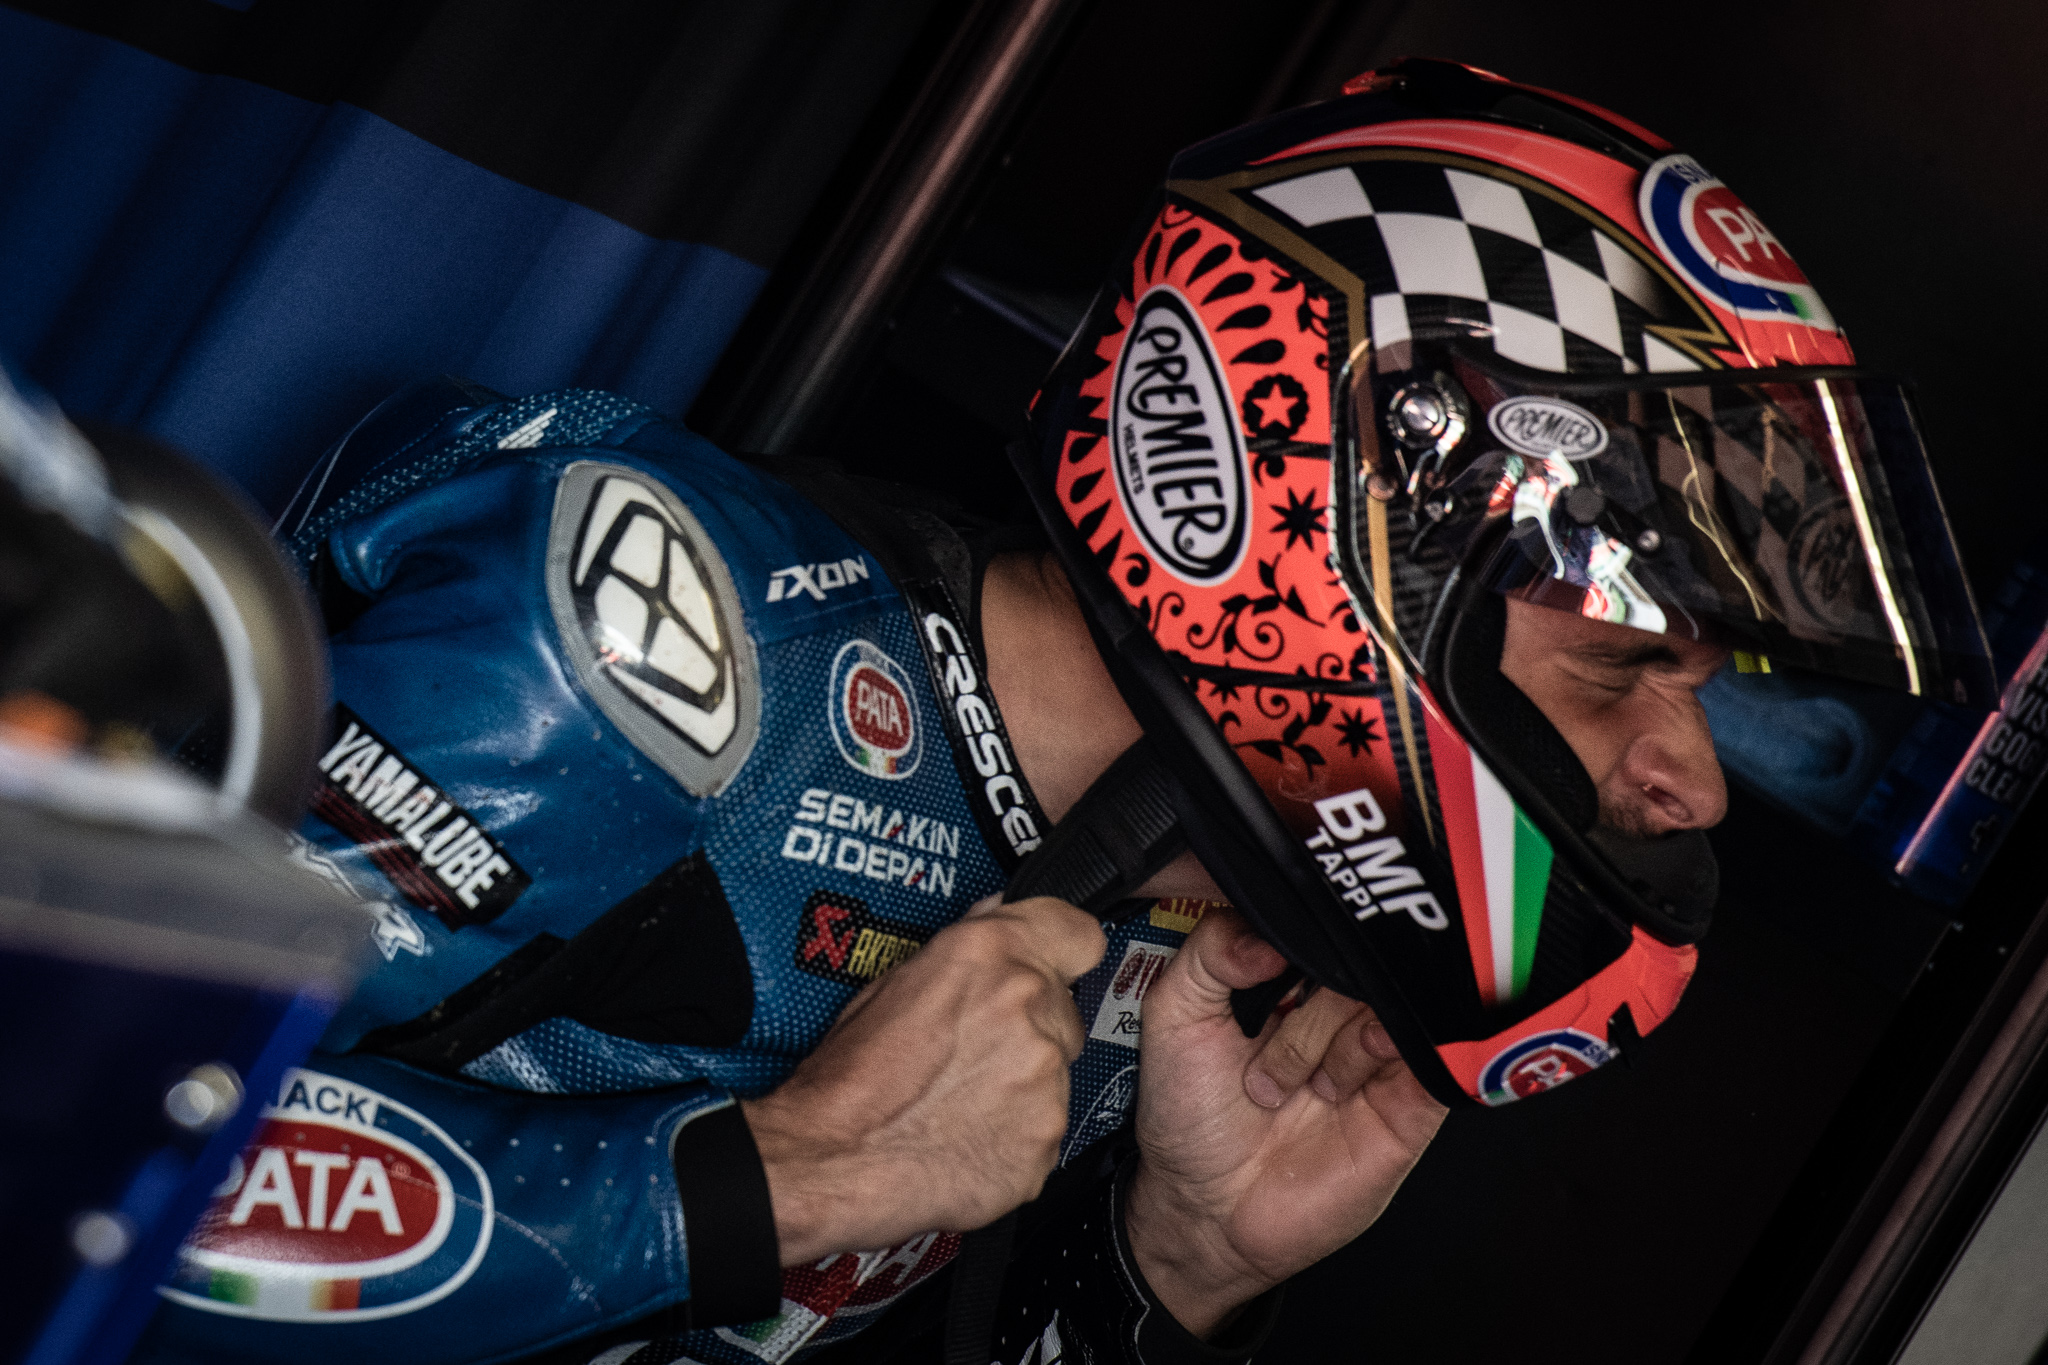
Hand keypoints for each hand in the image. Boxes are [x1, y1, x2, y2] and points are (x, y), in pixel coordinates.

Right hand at [742, 895, 1105, 1263]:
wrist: (833, 1158)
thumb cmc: (849, 1076)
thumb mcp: (891, 981)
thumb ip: (965, 949)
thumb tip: (994, 922)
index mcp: (991, 955)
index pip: (1078, 933)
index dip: (1064, 950)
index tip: (1056, 964)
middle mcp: (1029, 1009)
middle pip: (1063, 1009)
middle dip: (1030, 1026)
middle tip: (976, 1050)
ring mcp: (1045, 1078)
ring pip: (1056, 1072)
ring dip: (1022, 1081)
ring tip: (960, 1099)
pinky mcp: (1046, 1140)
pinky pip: (1046, 1128)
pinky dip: (1017, 1132)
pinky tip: (968, 1135)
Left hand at [1124, 907, 1446, 1336]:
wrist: (1206, 1212)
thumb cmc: (1190, 1117)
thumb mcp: (1174, 1015)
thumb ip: (1208, 950)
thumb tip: (1266, 927)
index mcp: (1296, 982)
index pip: (1328, 926)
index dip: (1312, 931)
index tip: (1282, 950)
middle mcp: (1344, 1016)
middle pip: (1365, 963)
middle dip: (1317, 1000)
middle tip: (1275, 1041)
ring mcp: (1382, 1060)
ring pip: (1393, 1006)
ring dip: (1338, 1040)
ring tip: (1301, 1089)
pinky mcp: (1412, 1109)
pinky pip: (1438, 1059)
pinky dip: (1400, 1054)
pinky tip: (1350, 1077)